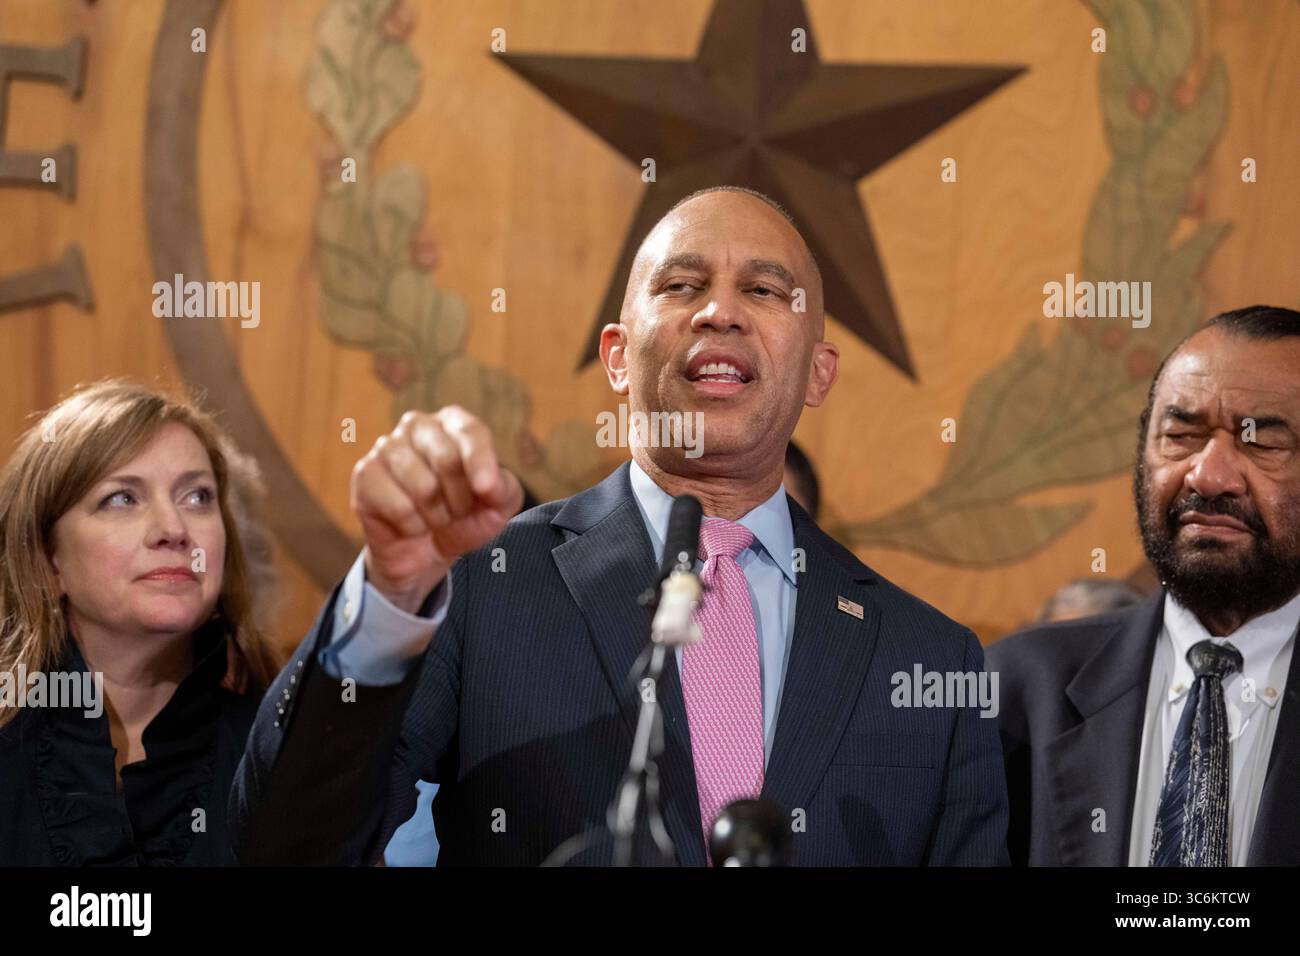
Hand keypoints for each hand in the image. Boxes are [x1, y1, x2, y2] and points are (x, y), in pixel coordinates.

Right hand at [351, 407, 523, 611]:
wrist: (425, 551)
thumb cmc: (464, 518)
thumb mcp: (496, 506)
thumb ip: (504, 490)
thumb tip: (490, 484)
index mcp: (452, 422)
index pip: (469, 431)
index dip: (480, 461)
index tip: (486, 490)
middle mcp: (417, 426)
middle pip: (446, 459)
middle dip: (460, 499)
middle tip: (457, 511)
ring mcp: (386, 447)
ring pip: (422, 487)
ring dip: (436, 516)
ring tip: (434, 517)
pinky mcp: (365, 475)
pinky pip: (399, 507)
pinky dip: (414, 526)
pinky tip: (411, 524)